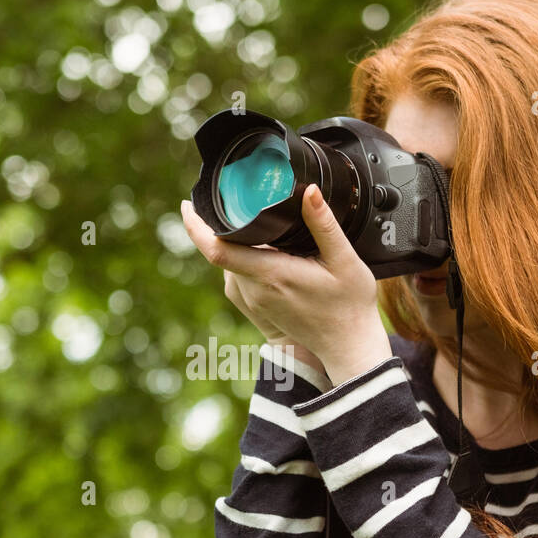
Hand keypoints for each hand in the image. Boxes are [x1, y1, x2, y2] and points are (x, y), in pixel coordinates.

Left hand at [180, 185, 391, 385]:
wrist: (347, 346)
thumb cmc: (350, 306)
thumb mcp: (344, 260)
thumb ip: (324, 224)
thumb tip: (308, 191)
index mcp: (272, 275)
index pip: (217, 251)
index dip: (196, 228)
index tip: (187, 205)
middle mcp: (256, 290)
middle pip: (222, 253)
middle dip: (217, 226)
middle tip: (226, 198)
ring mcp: (255, 302)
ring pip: (230, 265)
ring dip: (232, 243)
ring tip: (245, 219)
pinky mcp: (258, 308)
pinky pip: (239, 277)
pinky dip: (242, 259)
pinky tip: (259, 247)